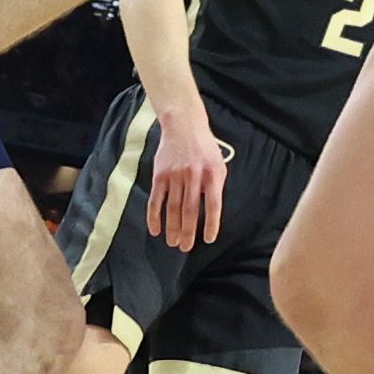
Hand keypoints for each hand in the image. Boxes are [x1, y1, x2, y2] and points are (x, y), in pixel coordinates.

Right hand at [145, 113, 232, 251]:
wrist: (184, 126)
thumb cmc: (205, 149)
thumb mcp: (218, 164)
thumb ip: (214, 187)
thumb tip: (210, 214)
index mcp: (212, 174)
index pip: (213, 204)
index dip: (212, 224)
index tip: (209, 239)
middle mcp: (194, 175)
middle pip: (190, 210)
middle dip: (188, 232)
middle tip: (185, 248)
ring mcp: (175, 175)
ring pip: (173, 208)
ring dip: (172, 228)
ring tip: (173, 243)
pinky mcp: (160, 175)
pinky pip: (156, 200)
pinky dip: (154, 217)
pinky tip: (155, 230)